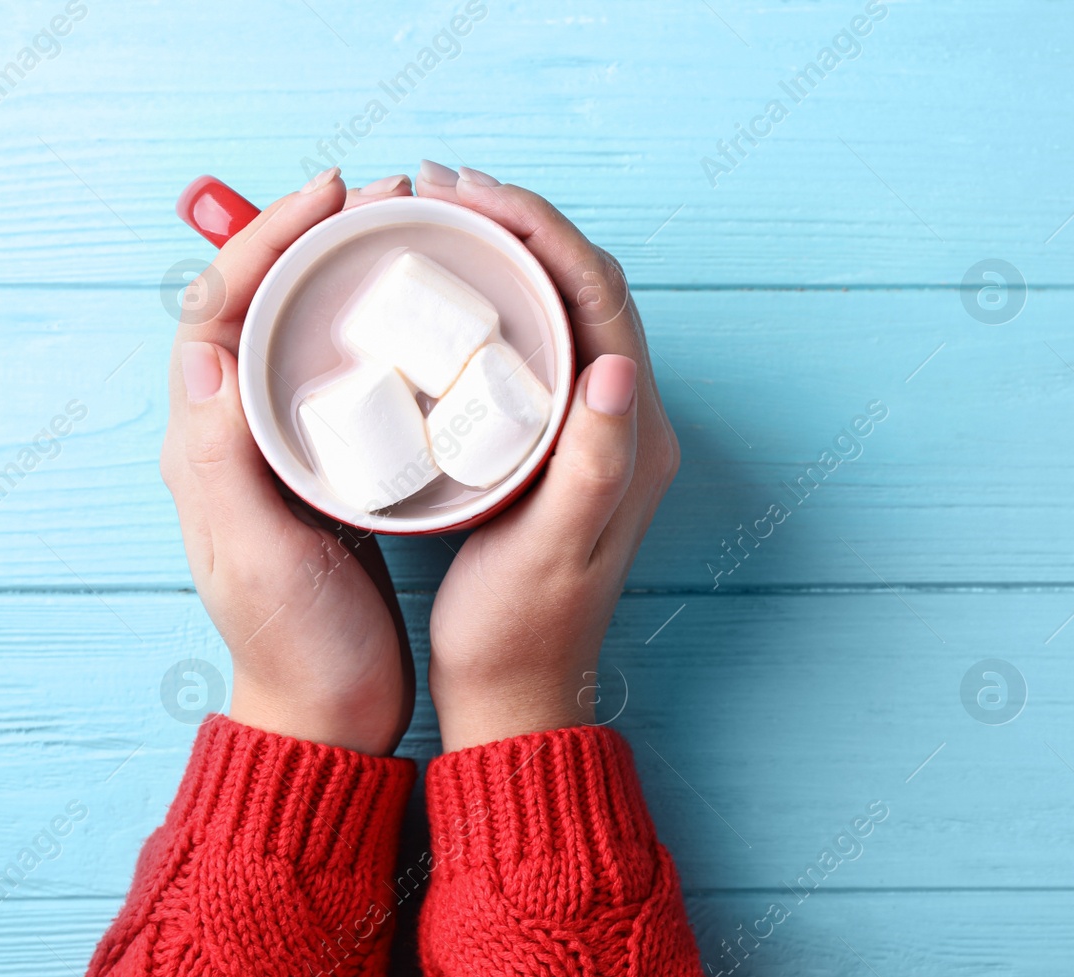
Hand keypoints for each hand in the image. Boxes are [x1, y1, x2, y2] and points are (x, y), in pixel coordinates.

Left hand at [162, 168, 419, 755]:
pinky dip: (394, 333)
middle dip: (321, 239)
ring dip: (360, 276)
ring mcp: (298, 448)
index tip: (330, 199)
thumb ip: (222, 459)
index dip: (267, 243)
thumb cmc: (296, 641)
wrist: (333, 709)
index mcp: (211, 441)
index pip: (220, 309)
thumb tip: (204, 350)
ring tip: (420, 238)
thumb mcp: (254, 555)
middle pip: (269, 306)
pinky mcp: (346, 469)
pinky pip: (360, 376)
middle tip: (389, 199)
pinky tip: (440, 322)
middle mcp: (246, 432)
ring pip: (318, 333)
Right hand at [414, 162, 680, 750]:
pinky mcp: (558, 444)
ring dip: (509, 255)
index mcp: (633, 433)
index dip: (541, 230)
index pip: (601, 296)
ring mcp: (593, 429)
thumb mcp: (554, 548)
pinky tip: (447, 293)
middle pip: (585, 287)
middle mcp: (624, 419)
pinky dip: (496, 302)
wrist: (517, 690)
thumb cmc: (526, 629)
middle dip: (521, 224)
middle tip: (440, 188)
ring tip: (439, 218)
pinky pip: (536, 345)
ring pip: (560, 309)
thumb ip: (593, 463)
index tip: (468, 194)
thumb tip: (615, 369)